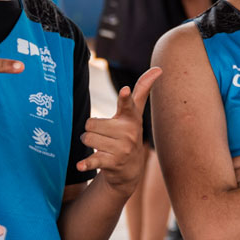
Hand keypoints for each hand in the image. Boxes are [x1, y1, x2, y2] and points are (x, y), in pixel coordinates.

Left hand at [77, 68, 161, 185]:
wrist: (130, 170)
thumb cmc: (129, 134)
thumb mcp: (135, 114)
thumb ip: (142, 90)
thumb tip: (158, 69)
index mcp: (132, 118)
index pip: (128, 104)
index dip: (125, 97)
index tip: (124, 90)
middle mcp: (129, 133)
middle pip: (91, 122)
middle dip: (92, 129)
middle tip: (104, 135)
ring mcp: (121, 149)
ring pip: (87, 138)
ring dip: (89, 142)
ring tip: (102, 147)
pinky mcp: (112, 163)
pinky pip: (92, 159)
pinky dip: (85, 164)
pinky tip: (81, 165)